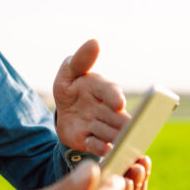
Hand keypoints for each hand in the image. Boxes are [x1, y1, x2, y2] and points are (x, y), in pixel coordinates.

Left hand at [53, 39, 129, 154]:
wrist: (62, 110)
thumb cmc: (70, 87)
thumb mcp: (69, 71)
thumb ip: (81, 59)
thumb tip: (94, 42)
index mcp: (102, 87)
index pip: (110, 90)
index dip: (114, 96)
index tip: (118, 103)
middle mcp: (106, 108)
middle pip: (117, 116)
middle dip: (121, 121)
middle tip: (127, 127)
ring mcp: (100, 124)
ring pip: (111, 131)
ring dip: (114, 135)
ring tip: (118, 140)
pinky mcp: (91, 139)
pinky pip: (98, 145)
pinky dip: (101, 147)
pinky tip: (103, 148)